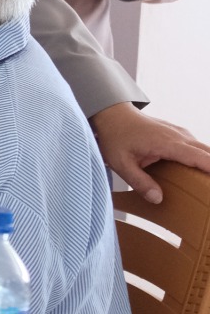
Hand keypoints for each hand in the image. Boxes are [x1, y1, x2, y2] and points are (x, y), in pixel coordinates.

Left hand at [92, 103, 209, 203]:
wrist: (112, 114)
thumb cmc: (115, 136)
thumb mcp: (121, 163)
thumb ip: (139, 181)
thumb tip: (158, 199)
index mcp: (166, 143)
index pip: (198, 157)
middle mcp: (177, 136)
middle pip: (207, 152)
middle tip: (208, 187)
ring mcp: (179, 132)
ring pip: (203, 148)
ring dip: (208, 162)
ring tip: (204, 182)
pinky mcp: (177, 133)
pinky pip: (195, 146)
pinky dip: (201, 157)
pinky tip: (196, 170)